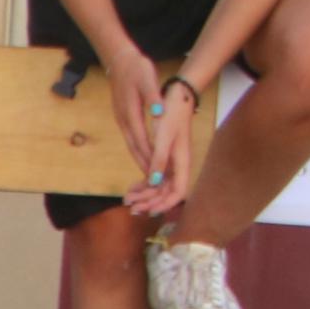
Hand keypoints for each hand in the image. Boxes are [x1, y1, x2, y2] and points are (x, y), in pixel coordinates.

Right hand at [98, 44, 173, 190]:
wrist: (118, 60)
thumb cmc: (136, 68)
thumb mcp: (147, 79)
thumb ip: (153, 97)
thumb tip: (160, 113)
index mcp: (131, 113)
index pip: (142, 141)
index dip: (150, 157)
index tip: (158, 172)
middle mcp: (124, 120)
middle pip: (134, 147)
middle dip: (144, 164)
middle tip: (154, 182)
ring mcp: (121, 119)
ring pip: (131, 144)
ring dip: (139, 158)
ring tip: (149, 173)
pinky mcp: (122, 117)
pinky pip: (130, 138)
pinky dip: (137, 149)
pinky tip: (142, 153)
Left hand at [128, 73, 206, 218]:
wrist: (176, 97)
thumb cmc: (172, 115)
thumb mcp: (164, 137)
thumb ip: (159, 160)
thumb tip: (153, 182)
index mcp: (182, 162)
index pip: (178, 192)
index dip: (164, 204)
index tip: (148, 211)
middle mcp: (178, 165)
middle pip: (167, 193)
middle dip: (150, 202)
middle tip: (131, 208)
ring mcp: (172, 162)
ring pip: (159, 186)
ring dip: (145, 195)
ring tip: (127, 201)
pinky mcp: (165, 157)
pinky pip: (155, 177)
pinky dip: (144, 184)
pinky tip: (131, 189)